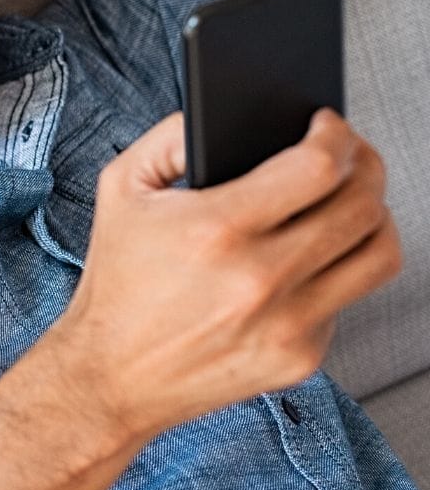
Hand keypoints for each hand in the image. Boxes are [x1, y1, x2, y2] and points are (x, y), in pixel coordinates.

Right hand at [55, 108, 400, 443]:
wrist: (111, 375)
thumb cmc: (117, 279)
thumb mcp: (120, 187)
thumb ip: (170, 135)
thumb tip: (226, 114)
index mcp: (214, 229)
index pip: (317, 167)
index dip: (335, 135)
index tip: (328, 126)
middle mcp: (258, 280)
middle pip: (362, 204)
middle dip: (366, 164)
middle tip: (351, 154)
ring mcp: (287, 324)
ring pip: (378, 255)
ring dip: (374, 215)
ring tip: (350, 201)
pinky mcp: (301, 357)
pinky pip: (347, 297)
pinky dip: (335, 269)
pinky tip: (307, 259)